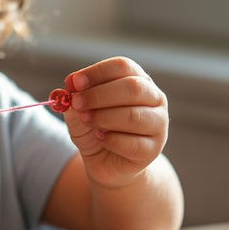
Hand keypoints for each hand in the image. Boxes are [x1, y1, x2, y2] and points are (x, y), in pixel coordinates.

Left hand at [63, 57, 168, 187]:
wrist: (105, 163)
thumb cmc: (96, 129)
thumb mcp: (80, 110)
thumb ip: (75, 96)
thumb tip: (71, 83)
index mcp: (138, 80)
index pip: (122, 66)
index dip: (97, 72)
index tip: (75, 83)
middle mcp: (155, 99)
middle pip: (132, 88)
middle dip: (100, 95)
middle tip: (77, 103)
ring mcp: (158, 124)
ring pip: (133, 116)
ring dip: (103, 117)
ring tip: (86, 120)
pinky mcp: (153, 150)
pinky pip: (132, 143)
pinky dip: (110, 140)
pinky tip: (100, 138)